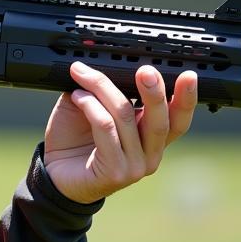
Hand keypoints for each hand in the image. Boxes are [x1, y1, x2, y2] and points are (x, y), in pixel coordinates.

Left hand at [43, 62, 196, 204]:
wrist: (52, 175)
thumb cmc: (73, 143)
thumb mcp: (93, 110)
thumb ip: (106, 93)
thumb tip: (104, 66)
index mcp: (152, 139)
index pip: (178, 118)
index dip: (186, 97)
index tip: (189, 74)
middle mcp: (149, 155)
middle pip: (160, 120)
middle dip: (154, 92)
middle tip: (146, 71)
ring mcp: (134, 166)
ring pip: (126, 118)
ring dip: (104, 90)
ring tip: (85, 76)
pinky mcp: (115, 171)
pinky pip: (106, 129)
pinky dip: (91, 107)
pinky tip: (78, 97)